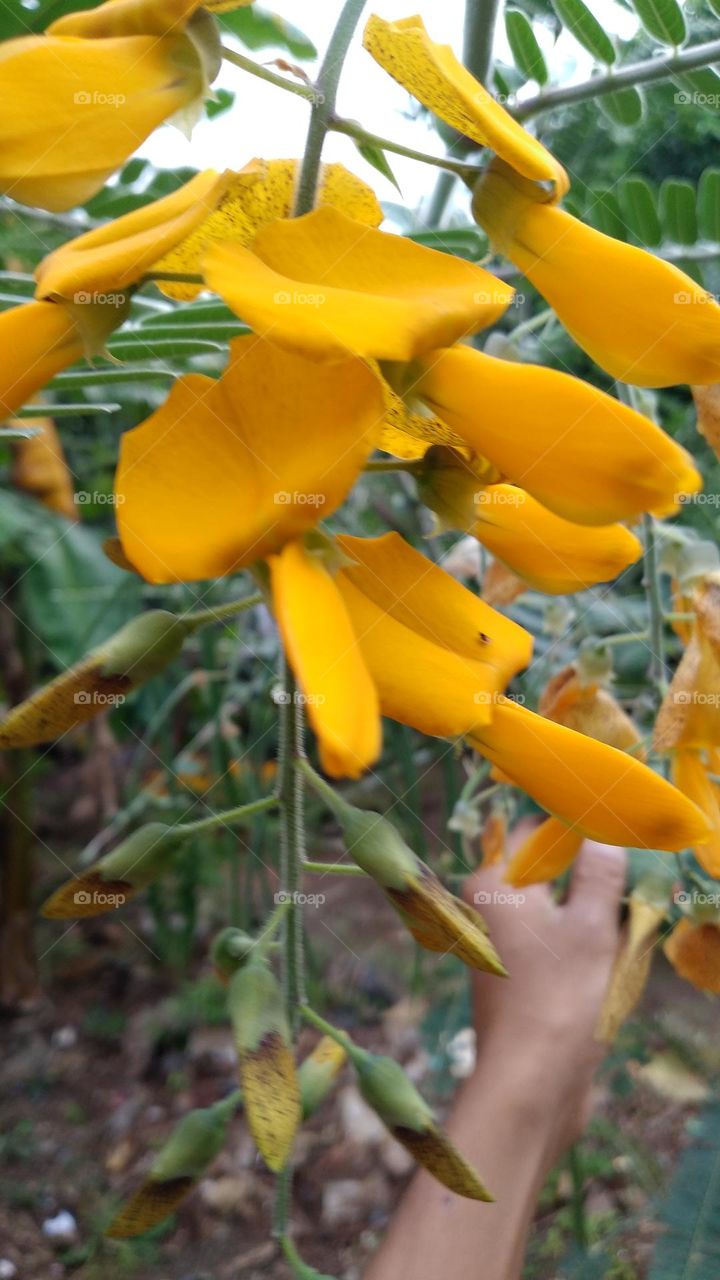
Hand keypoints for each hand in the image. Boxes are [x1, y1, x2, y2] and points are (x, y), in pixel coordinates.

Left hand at [464, 821, 625, 1157]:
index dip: (580, 833)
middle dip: (592, 883)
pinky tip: (609, 967)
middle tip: (628, 894)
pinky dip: (583, 951)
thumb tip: (603, 836)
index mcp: (493, 883)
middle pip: (549, 874)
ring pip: (558, 913)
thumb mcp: (591, 927)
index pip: (537, 833)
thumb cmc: (557, 999)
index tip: (619, 841)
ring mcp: (501, 946)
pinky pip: (555, 947)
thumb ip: (600, 874)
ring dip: (593, 921)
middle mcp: (487, 909)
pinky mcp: (517, 979)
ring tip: (621, 936)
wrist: (530, 1088)